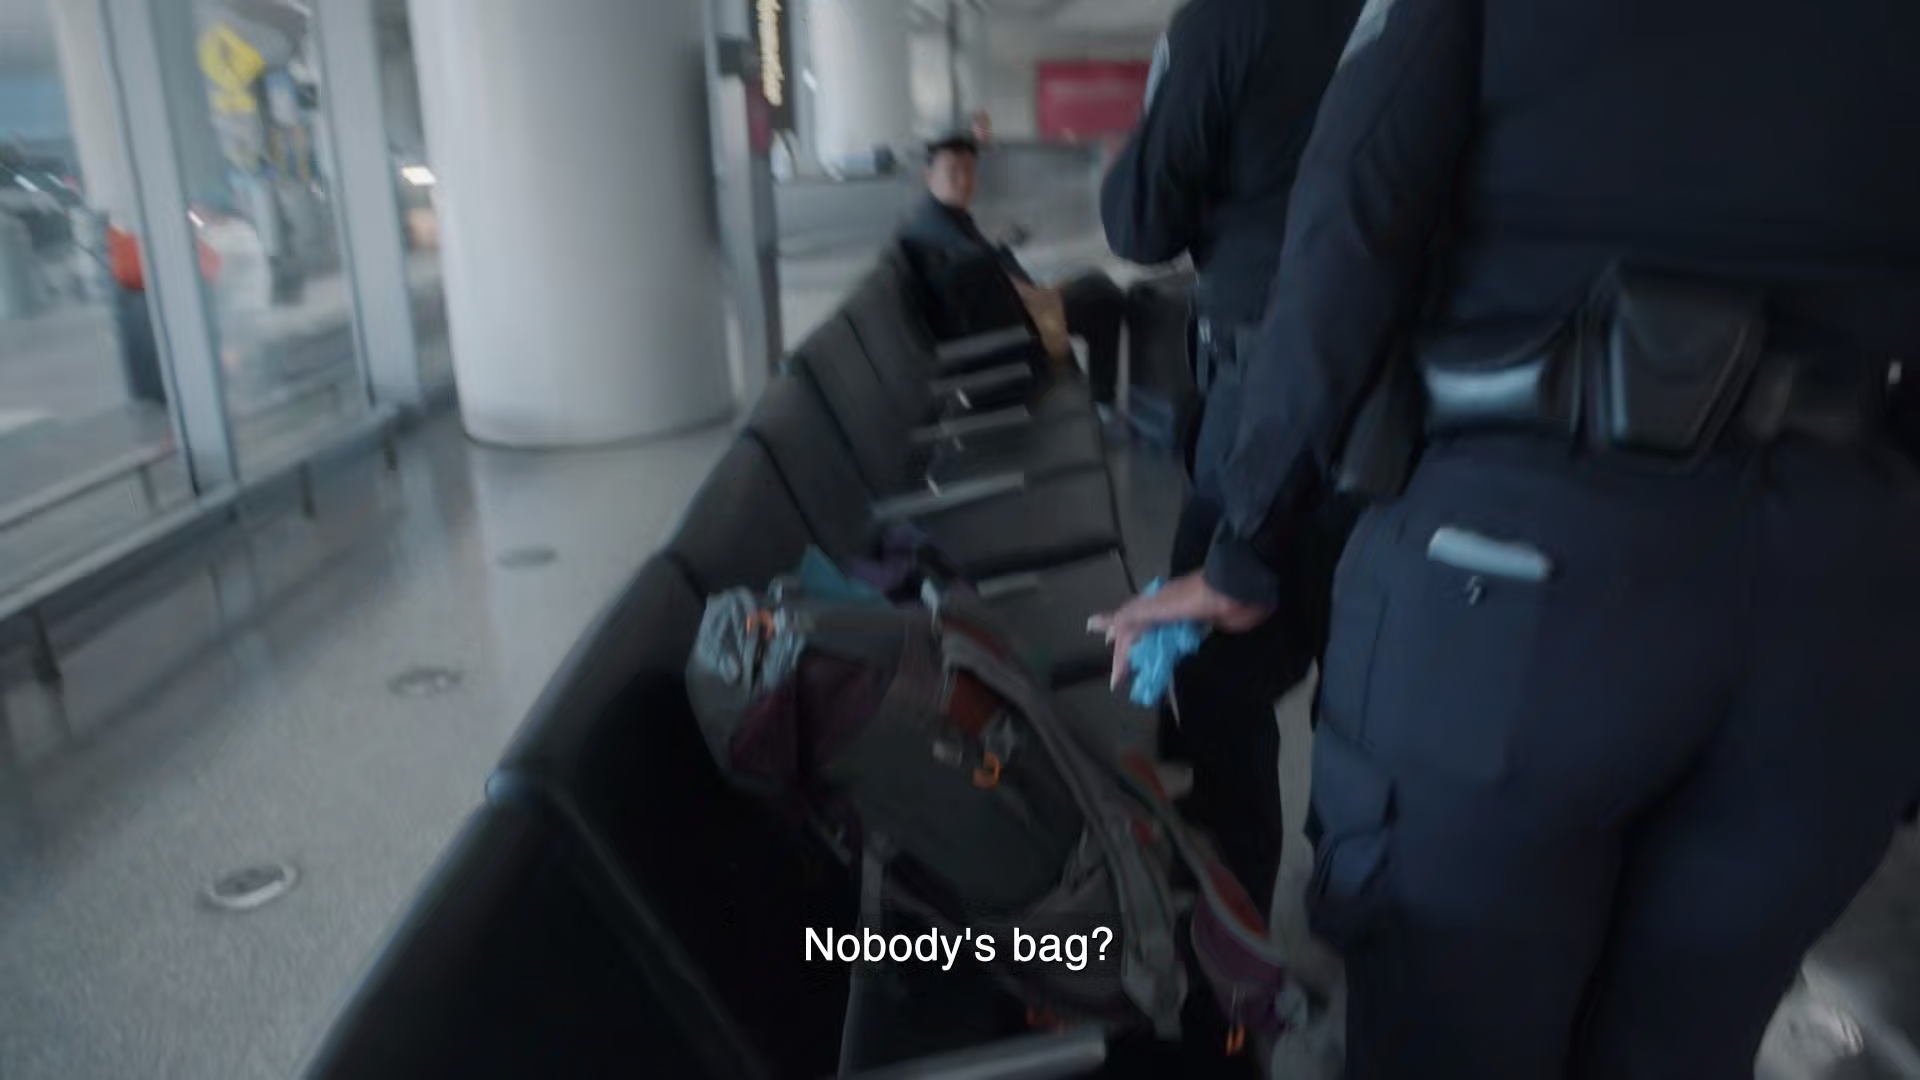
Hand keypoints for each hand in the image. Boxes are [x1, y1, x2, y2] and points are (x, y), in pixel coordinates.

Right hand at [1088, 573, 1274, 691]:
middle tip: (1121, 672)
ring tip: (1141, 670)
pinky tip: (1169, 660)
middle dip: (1128, 651)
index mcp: (1151, 603)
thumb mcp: (1160, 606)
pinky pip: (1179, 643)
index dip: (1120, 653)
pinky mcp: (1200, 626)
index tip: (1116, 678)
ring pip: (1159, 639)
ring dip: (1149, 654)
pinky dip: (1171, 653)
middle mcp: (1163, 610)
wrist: (1235, 591)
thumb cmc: (1196, 597)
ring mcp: (1182, 618)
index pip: (1128, 631)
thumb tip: (1110, 628)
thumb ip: (1134, 615)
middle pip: (1141, 633)